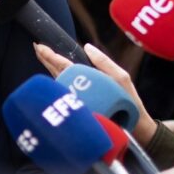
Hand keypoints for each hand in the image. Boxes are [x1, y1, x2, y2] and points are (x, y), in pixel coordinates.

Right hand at [37, 42, 157, 145]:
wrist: (137, 128)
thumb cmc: (130, 103)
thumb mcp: (120, 78)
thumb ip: (104, 62)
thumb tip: (86, 46)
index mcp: (91, 78)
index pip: (68, 65)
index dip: (55, 56)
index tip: (41, 45)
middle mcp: (82, 88)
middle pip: (61, 71)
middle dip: (48, 59)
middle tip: (36, 46)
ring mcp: (80, 99)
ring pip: (60, 82)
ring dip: (49, 70)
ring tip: (39, 56)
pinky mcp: (81, 110)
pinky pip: (66, 98)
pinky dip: (56, 89)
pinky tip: (48, 83)